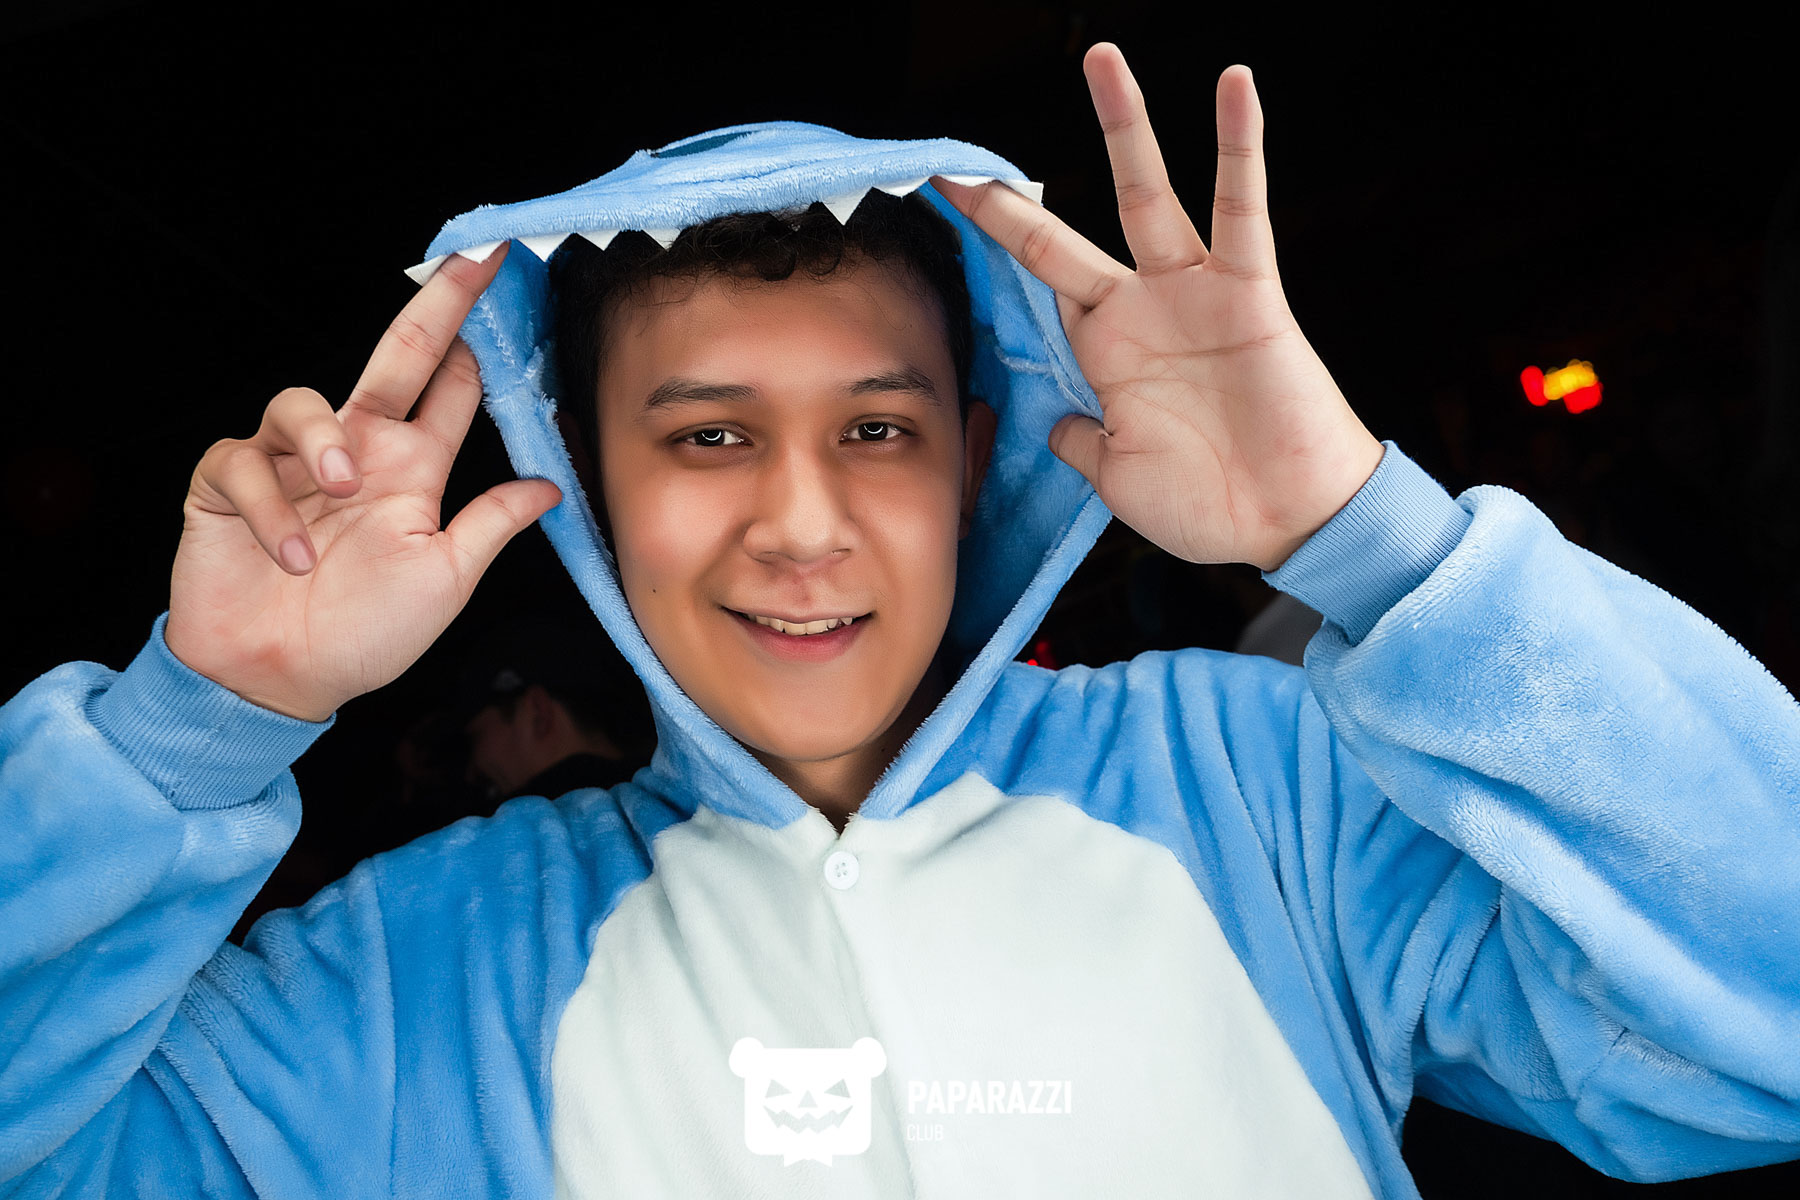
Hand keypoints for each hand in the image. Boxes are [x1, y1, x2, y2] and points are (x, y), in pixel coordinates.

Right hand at [165, 245, 561, 721]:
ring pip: (300, 400)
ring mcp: (288, 465)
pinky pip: (240, 462)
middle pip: (393, 359)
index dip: (472, 342)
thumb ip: (490, 525)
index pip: (448, 389)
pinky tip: (289, 555)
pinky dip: (268, 507)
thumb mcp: (445, 579)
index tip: (501, 287)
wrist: (282, 683)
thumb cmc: (365, 635)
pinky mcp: (226, 487)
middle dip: (430, 308)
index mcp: (411, 470)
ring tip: (340, 491)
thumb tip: (550, 484)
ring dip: (322, 441)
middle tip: (464, 267)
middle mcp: (354, 453)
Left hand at [935, 44, 1384, 571]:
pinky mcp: (1249, 293)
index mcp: (1105, 355)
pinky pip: (1245, 210)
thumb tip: (1053, 424)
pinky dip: (1241, 148)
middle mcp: (1141, 313)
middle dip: (1010, 200)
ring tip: (1100, 60)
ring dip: (1124, 128)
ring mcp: (1193, 296)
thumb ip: (1081, 443)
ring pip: (1148, 196)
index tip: (947, 207)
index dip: (994, 251)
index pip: (1037, 286)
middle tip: (960, 157)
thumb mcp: (1118, 477)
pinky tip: (1235, 86)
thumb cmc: (1209, 507)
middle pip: (1060, 239)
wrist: (1288, 526)